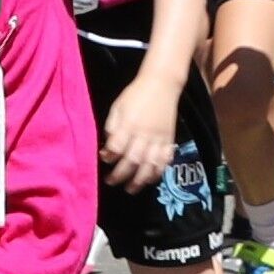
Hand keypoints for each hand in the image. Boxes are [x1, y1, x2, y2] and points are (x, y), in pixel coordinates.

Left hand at [99, 70, 182, 190]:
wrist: (162, 84)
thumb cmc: (135, 95)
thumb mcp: (117, 107)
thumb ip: (112, 127)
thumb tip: (108, 148)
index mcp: (129, 124)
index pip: (117, 146)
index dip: (109, 157)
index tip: (104, 159)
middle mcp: (144, 134)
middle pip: (132, 160)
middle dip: (120, 175)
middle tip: (111, 182)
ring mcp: (158, 138)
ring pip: (149, 165)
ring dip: (139, 180)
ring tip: (130, 189)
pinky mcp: (169, 140)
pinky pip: (165, 161)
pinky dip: (157, 172)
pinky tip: (149, 179)